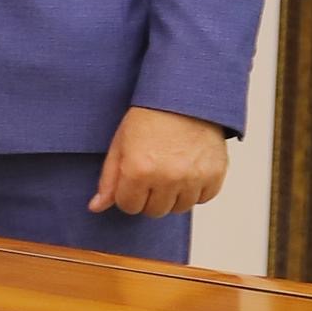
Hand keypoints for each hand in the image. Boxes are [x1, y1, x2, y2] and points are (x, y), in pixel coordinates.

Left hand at [93, 108, 228, 217]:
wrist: (183, 99)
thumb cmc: (148, 119)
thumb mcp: (120, 145)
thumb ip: (108, 180)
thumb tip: (96, 208)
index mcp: (139, 171)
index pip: (129, 206)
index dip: (128, 194)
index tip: (132, 180)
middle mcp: (167, 178)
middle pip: (154, 211)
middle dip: (149, 197)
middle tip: (152, 176)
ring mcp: (194, 177)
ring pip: (179, 208)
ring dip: (173, 196)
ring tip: (170, 172)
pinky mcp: (215, 174)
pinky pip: (203, 198)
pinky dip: (196, 190)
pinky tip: (188, 171)